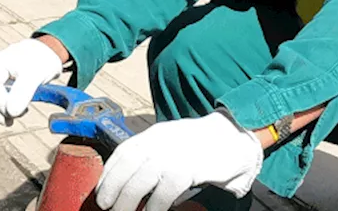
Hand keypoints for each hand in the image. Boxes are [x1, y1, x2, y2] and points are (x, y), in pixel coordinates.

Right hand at [0, 38, 64, 125]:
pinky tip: (16, 113)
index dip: (1, 104)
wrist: (46, 54)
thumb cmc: (40, 60)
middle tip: (15, 117)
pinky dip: (1, 112)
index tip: (18, 110)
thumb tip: (11, 112)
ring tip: (16, 117)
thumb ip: (23, 92)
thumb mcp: (35, 74)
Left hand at [96, 112, 263, 210]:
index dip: (109, 172)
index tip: (100, 190)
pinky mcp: (192, 167)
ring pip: (143, 178)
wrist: (236, 138)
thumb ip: (154, 156)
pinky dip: (156, 205)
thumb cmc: (203, 146)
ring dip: (128, 199)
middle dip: (113, 187)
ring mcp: (177, 153)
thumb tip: (130, 180)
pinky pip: (166, 189)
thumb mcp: (173, 144)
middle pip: (129, 164)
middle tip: (106, 206)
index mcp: (156, 134)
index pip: (124, 151)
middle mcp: (163, 140)